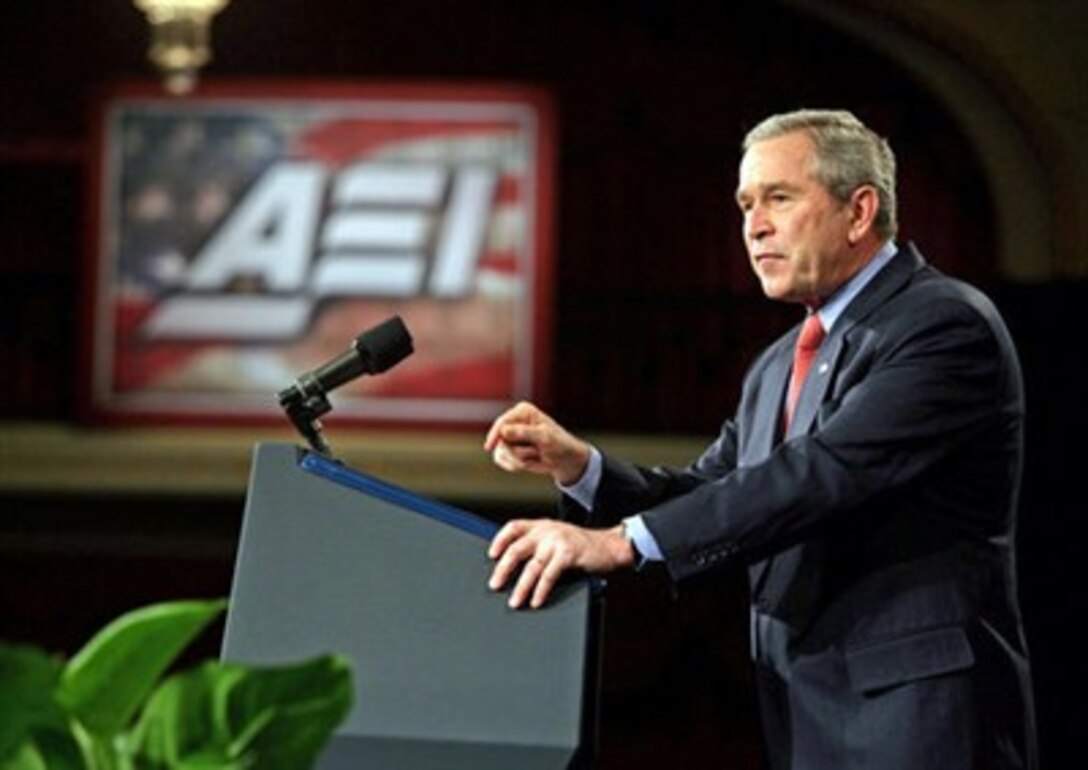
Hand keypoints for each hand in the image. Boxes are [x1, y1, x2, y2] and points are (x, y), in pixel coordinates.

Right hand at [483, 401, 590, 485]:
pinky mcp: (508, 448)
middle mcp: (514, 421)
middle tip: (535, 451)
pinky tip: (527, 463)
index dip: (495, 434)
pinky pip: (501, 460)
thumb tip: (504, 430)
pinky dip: (513, 465)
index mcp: (523, 411)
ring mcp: (510, 435)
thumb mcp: (545, 437)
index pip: (503, 422)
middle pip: (500, 440)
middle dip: (517, 452)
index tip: (489, 447)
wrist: (564, 459)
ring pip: (501, 452)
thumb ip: (524, 433)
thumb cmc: (558, 444)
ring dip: (518, 460)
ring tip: (534, 455)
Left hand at [487, 519, 633, 608]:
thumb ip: (539, 547)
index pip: (514, 527)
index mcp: (542, 525)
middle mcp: (547, 531)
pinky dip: (540, 590)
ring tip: (515, 601)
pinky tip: (536, 600)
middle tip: (495, 584)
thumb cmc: (583, 547)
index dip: (500, 540)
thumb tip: (516, 568)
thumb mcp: (558, 539)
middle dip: (503, 569)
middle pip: (517, 549)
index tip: (491, 555)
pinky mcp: (568, 554)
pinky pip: (549, 575)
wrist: (610, 546)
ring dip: (521, 586)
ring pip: (532, 566)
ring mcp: (557, 541)